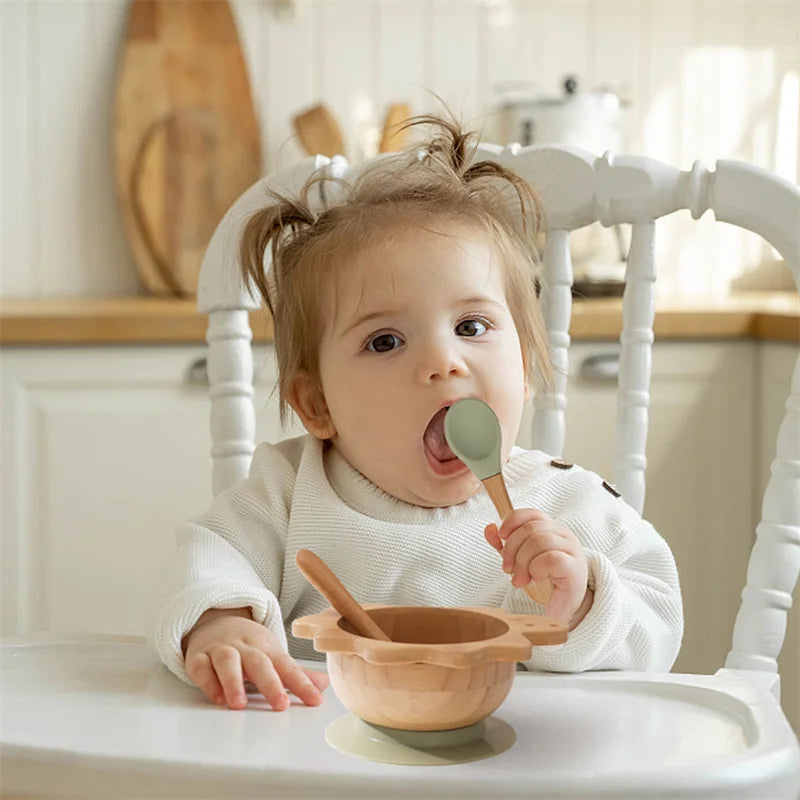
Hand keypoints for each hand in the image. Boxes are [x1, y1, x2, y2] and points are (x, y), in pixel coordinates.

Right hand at [182, 607, 328, 709]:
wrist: (216, 621)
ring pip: (228, 662)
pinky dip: (208, 682)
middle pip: (259, 662)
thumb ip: (296, 673)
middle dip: (270, 683)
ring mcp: (221, 650)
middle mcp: (245, 648)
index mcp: (267, 648)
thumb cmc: (248, 645)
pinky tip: (216, 698)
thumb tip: (323, 685)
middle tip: (280, 705)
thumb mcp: (273, 654)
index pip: (287, 665)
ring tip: (240, 704)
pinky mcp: (198, 657)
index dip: (302, 683)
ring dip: (234, 682)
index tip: (315, 700)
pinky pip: (201, 668)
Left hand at [484, 509, 591, 628]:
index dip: (512, 522)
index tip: (501, 538)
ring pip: (539, 542)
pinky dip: (537, 569)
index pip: (532, 514)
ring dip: (522, 563)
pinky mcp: (575, 568)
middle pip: (530, 529)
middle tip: (508, 570)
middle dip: (512, 549)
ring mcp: (572, 550)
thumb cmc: (542, 581)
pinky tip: (537, 579)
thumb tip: (489, 528)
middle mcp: (564, 535)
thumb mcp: (518, 560)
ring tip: (520, 580)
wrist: (562, 609)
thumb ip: (504, 545)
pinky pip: (551, 559)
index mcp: (552, 529)